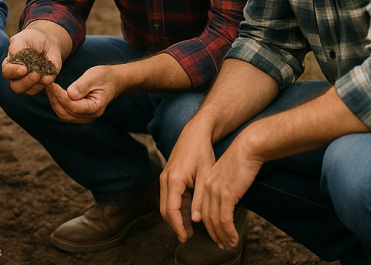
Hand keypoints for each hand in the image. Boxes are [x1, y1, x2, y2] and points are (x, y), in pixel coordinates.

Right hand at [2, 28, 62, 95]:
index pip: (7, 72)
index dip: (14, 72)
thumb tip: (13, 55)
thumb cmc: (32, 39)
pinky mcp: (42, 82)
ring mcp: (30, 80)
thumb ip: (16, 46)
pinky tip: (49, 77)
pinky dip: (46, 83)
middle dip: (26, 82)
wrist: (48, 41)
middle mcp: (18, 76)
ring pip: (29, 90)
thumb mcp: (23, 38)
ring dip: (36, 84)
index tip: (23, 69)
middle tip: (35, 75)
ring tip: (44, 76)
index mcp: (10, 64)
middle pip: (16, 86)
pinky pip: (42, 88)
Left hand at [44, 65, 117, 122]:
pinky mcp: (80, 114)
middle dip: (55, 100)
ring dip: (55, 103)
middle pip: (67, 114)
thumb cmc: (104, 77)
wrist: (113, 80)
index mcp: (96, 107)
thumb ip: (82, 86)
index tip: (52, 85)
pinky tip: (54, 94)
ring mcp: (85, 117)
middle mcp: (91, 116)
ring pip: (65, 115)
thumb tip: (70, 94)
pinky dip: (58, 104)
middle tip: (48, 86)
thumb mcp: (94, 76)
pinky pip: (66, 113)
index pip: (74, 107)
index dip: (61, 97)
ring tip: (49, 89)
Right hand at [159, 120, 215, 242]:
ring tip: (189, 229)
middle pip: (165, 209)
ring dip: (175, 216)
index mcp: (174, 180)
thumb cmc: (202, 152)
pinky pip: (168, 196)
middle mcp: (165, 179)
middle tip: (187, 237)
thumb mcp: (205, 176)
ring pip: (165, 203)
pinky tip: (188, 213)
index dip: (178, 226)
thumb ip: (199, 199)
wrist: (195, 133)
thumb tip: (197, 220)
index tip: (185, 238)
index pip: (171, 210)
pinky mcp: (167, 175)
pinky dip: (176, 207)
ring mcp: (165, 176)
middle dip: (175, 224)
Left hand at [199, 133, 261, 248]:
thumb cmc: (242, 160)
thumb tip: (228, 201)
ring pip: (214, 220)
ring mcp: (215, 191)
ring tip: (229, 244)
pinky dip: (228, 231)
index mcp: (206, 182)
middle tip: (221, 244)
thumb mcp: (228, 175)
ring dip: (222, 235)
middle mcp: (207, 187)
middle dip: (213, 233)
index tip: (214, 234)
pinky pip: (224, 218)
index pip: (202, 208)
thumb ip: (223, 188)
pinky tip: (233, 238)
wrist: (248, 148)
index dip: (207, 224)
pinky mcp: (226, 194)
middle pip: (205, 217)